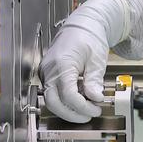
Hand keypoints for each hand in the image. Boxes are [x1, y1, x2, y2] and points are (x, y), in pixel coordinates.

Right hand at [41, 0, 129, 121]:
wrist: (81, 26)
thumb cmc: (89, 37)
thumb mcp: (96, 59)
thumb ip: (94, 81)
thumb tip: (95, 98)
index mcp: (62, 64)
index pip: (68, 95)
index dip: (82, 107)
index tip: (95, 109)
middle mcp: (49, 69)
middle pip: (53, 103)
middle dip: (72, 114)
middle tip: (89, 115)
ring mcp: (46, 72)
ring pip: (51, 100)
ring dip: (67, 109)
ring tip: (85, 109)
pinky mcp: (48, 75)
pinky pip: (52, 92)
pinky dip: (64, 100)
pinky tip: (79, 99)